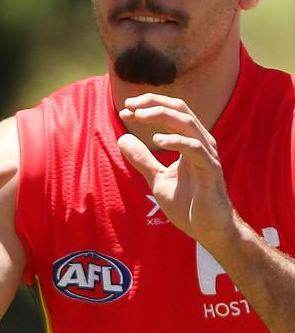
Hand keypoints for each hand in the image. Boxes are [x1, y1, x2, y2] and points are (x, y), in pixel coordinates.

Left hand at [118, 94, 235, 246]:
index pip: (170, 113)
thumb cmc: (188, 205)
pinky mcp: (211, 169)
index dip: (147, 107)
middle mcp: (201, 143)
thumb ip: (142, 159)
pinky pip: (195, 148)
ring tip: (138, 116)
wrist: (208, 229)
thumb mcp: (157, 178)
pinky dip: (176, 140)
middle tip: (129, 105)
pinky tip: (157, 140)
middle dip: (153, 103)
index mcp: (189, 142)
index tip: (124, 110)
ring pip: (187, 122)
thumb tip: (122, 139)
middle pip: (180, 109)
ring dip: (161, 115)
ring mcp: (208, 154)